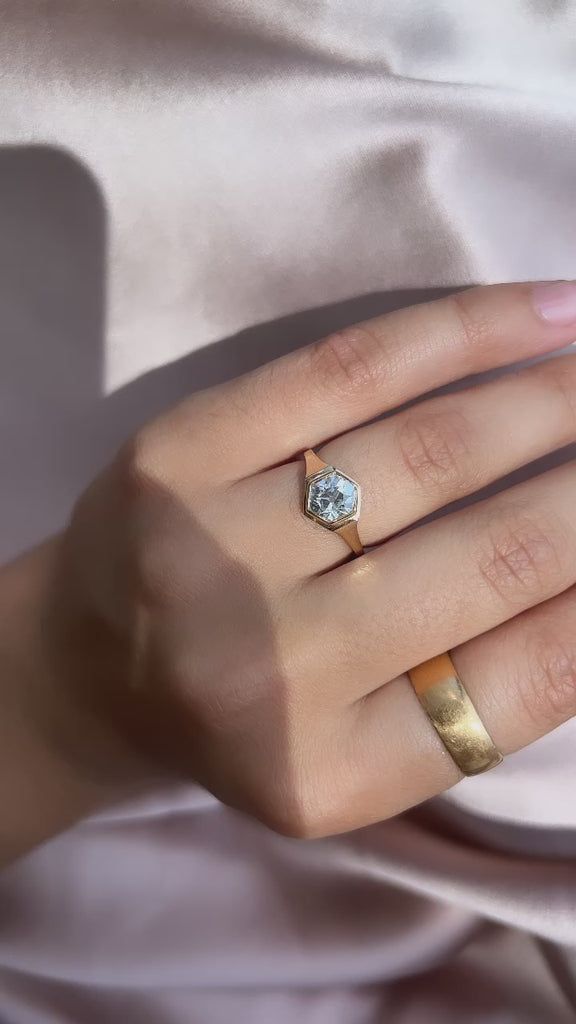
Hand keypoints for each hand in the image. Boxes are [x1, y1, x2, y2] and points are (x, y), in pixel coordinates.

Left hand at [48, 282, 575, 837]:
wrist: (90, 663)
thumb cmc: (247, 713)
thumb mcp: (362, 750)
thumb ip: (486, 684)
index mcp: (332, 770)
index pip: (533, 673)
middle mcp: (269, 673)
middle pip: (497, 555)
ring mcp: (214, 551)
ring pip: (431, 450)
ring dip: (557, 398)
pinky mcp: (180, 452)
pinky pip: (347, 372)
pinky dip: (463, 333)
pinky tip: (547, 314)